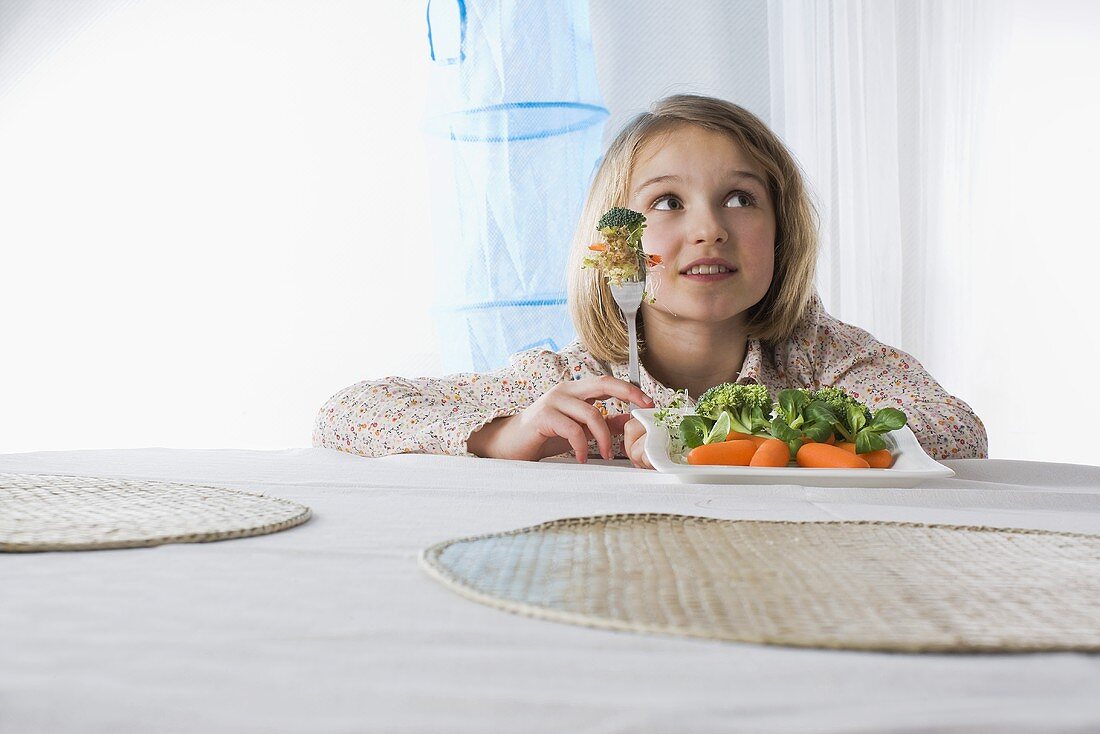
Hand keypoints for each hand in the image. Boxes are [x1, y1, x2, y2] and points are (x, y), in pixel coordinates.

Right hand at [467, 376, 652, 462]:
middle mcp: (565, 390)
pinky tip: (583, 457)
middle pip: (602, 383)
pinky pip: (572, 430)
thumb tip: (628, 421)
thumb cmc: (544, 435)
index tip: (649, 402)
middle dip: (628, 394)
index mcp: (574, 390)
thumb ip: (601, 423)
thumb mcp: (577, 428)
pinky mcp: (543, 417)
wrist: (509, 445)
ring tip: (606, 453)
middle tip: (643, 412)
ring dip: (604, 437)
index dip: (630, 389)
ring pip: (591, 413)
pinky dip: (582, 445)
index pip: (607, 381)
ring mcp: (553, 401)